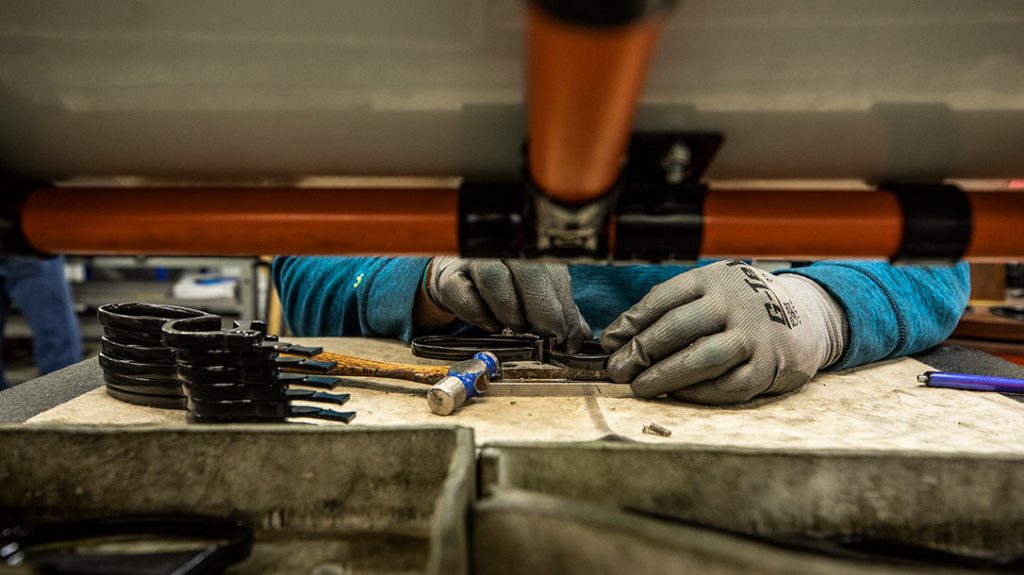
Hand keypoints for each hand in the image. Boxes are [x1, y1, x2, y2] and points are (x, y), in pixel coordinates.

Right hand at [424, 257, 589, 351]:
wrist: (458, 276)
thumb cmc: (503, 286)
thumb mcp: (535, 295)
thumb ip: (559, 312)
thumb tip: (581, 336)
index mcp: (532, 251)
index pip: (556, 276)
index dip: (565, 311)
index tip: (568, 339)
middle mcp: (504, 250)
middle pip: (529, 272)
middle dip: (543, 311)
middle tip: (547, 336)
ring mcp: (475, 261)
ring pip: (496, 280)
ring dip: (511, 312)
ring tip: (516, 326)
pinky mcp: (450, 277)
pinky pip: (465, 296)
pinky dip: (481, 315)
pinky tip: (491, 324)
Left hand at [600, 260, 846, 403]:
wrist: (806, 316)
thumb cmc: (740, 307)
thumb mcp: (709, 292)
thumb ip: (669, 309)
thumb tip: (616, 339)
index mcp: (712, 279)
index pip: (663, 298)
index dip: (631, 322)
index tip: (609, 343)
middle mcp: (734, 303)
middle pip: (678, 327)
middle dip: (641, 351)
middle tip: (617, 370)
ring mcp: (754, 335)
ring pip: (702, 357)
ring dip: (665, 375)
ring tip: (639, 387)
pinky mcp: (769, 365)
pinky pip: (728, 385)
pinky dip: (699, 392)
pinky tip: (677, 394)